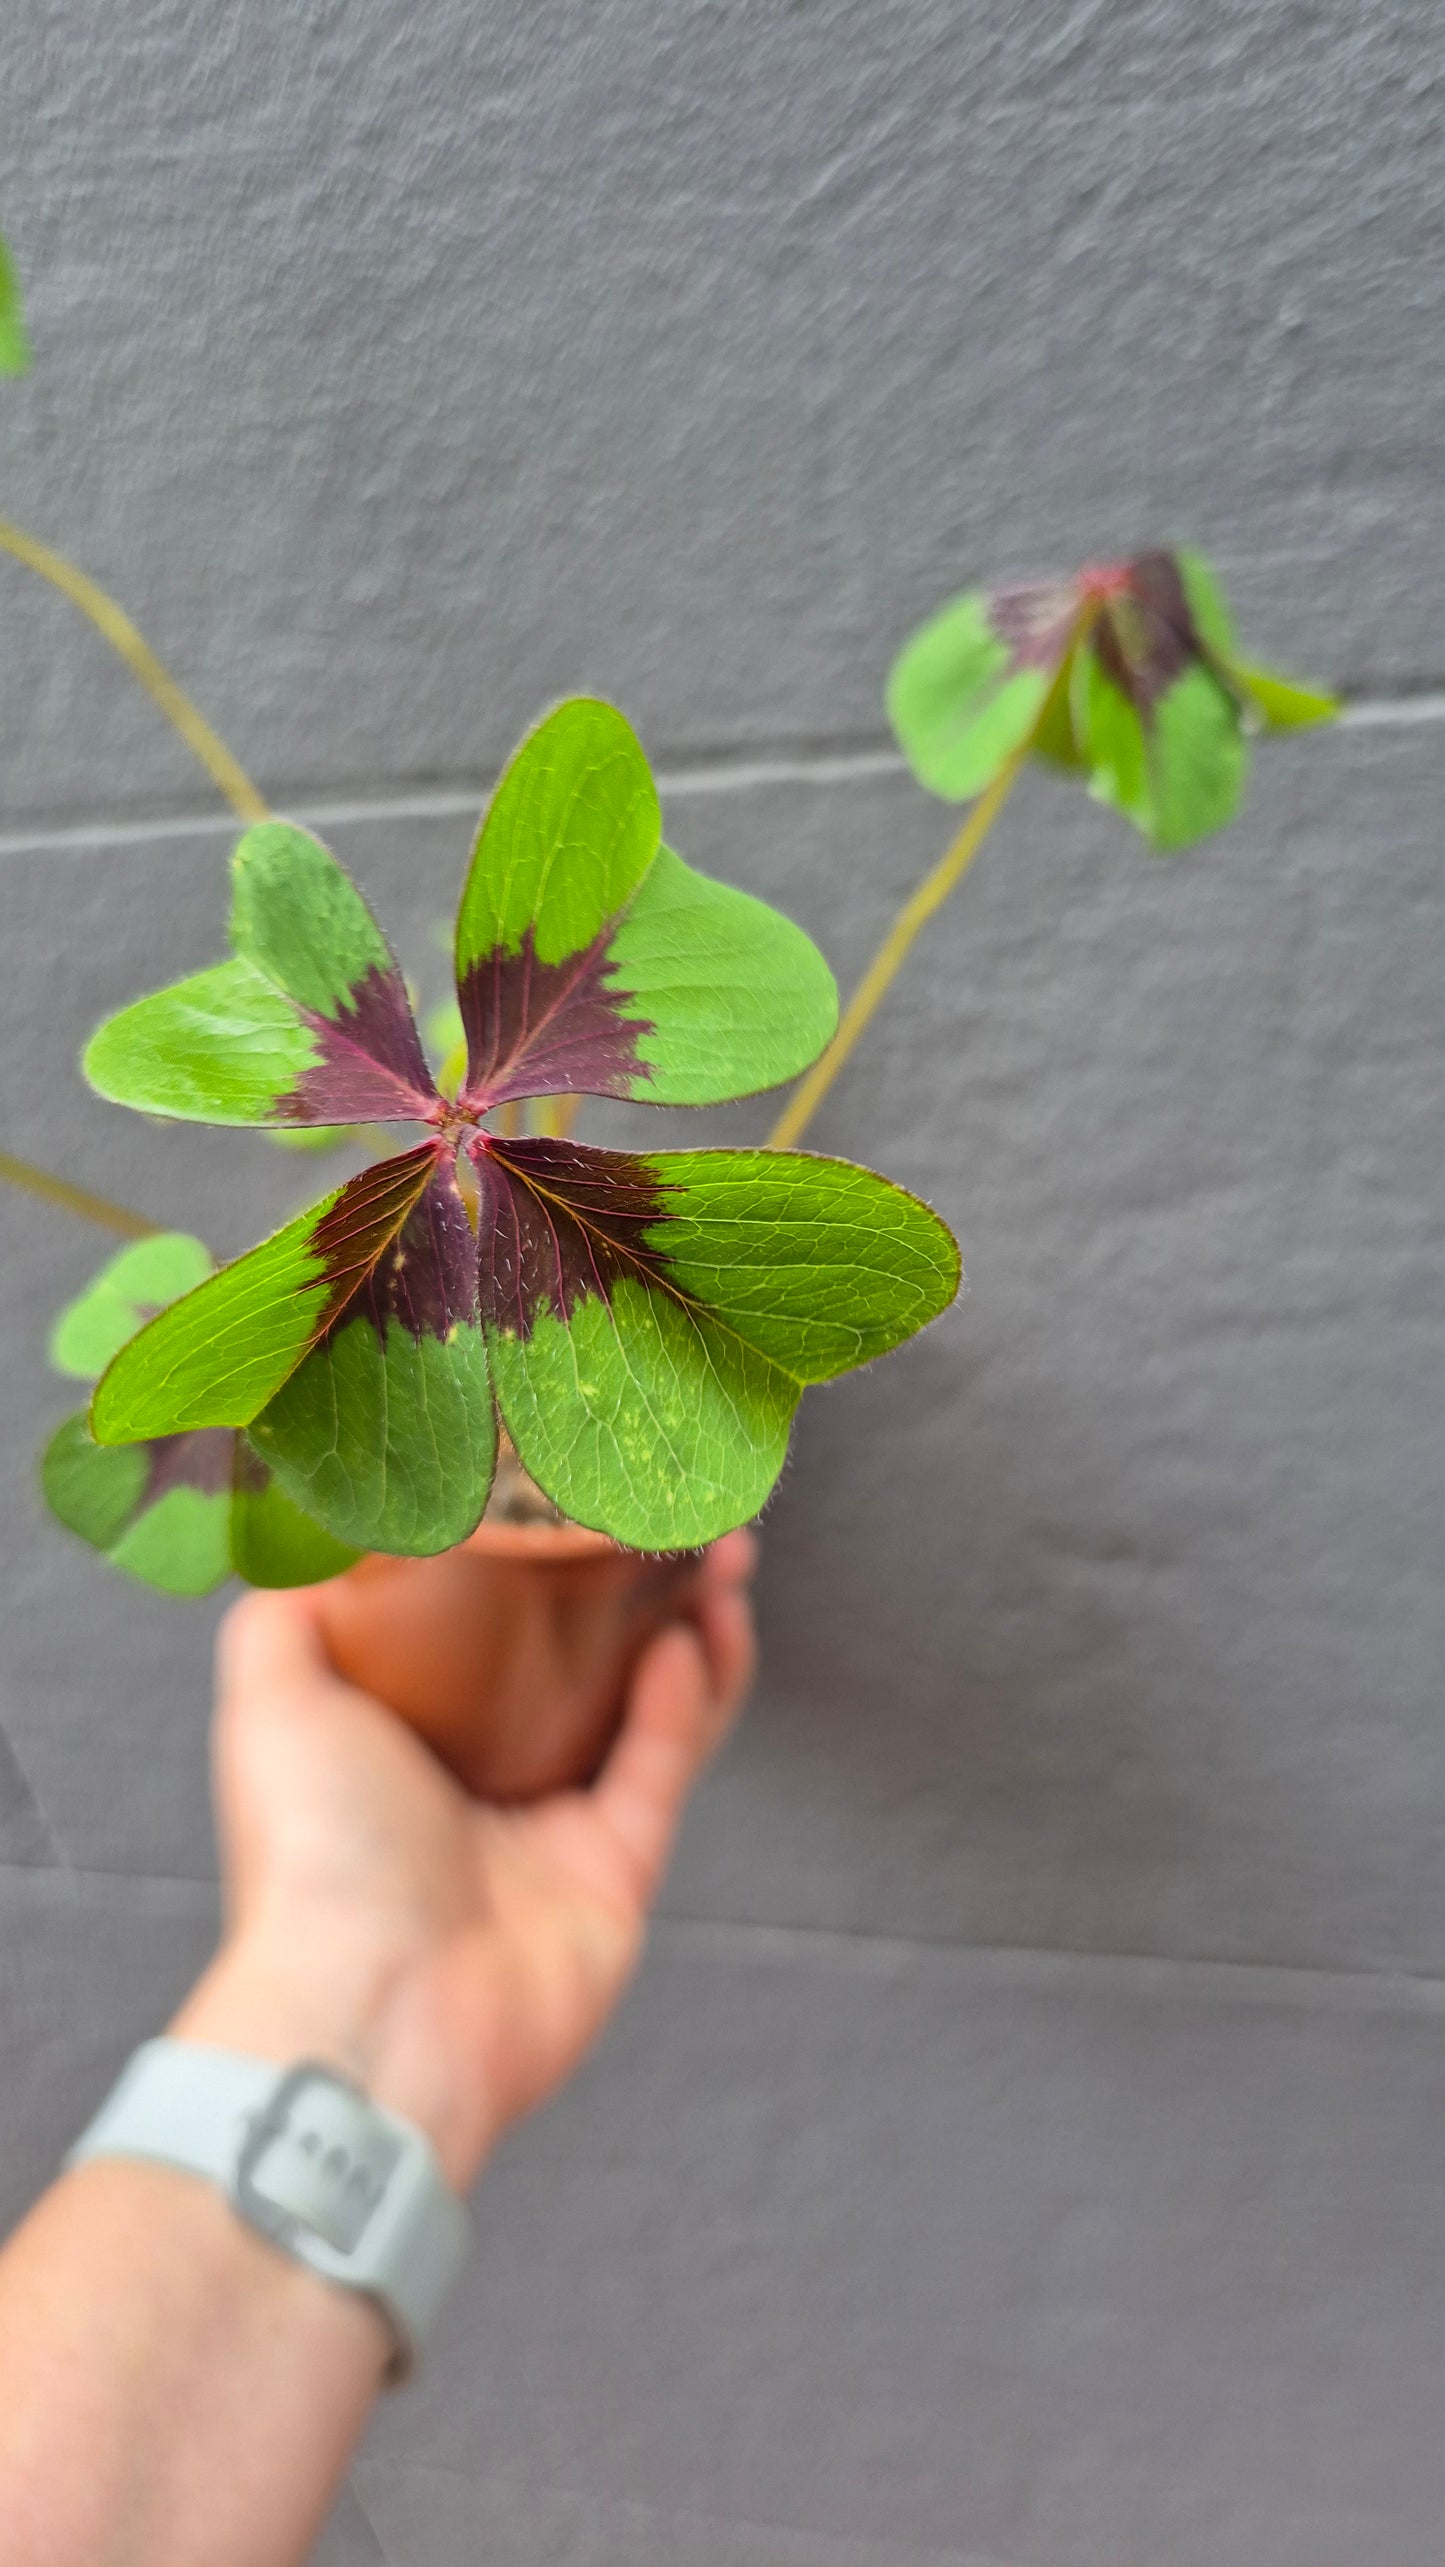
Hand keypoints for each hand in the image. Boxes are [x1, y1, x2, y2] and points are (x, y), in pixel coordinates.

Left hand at [173, 1534, 755, 2189]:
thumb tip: (319, 1529)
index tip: (574, 1480)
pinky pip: (663, 1765)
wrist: (377, 2006)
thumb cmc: (313, 1855)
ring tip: (717, 1553)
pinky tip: (687, 1638)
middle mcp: (480, 1777)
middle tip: (673, 1508)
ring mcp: (554, 1826)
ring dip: (687, 1622)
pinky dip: (687, 1699)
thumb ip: (291, 1608)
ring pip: (644, 1701)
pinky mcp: (618, 1869)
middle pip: (579, 1654)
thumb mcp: (270, 1695)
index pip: (483, 1627)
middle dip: (633, 1579)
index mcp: (402, 1735)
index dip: (536, 1554)